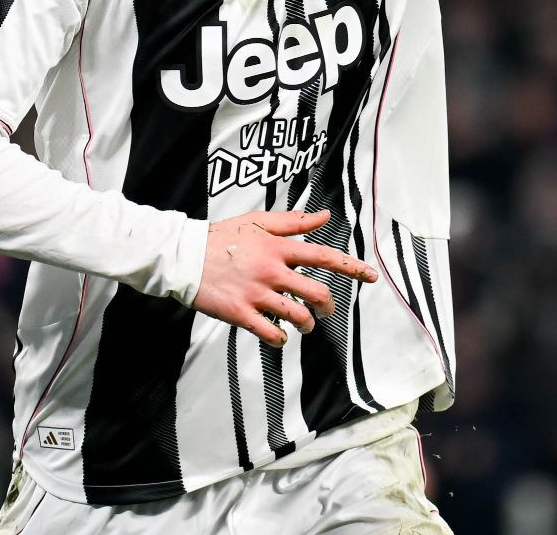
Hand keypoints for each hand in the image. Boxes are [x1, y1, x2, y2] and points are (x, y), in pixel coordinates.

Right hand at [191, 209, 378, 346]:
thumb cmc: (221, 237)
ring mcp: (257, 294)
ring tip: (303, 324)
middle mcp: (272, 271)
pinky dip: (281, 339)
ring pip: (298, 316)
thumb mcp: (258, 222)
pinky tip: (280, 336)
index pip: (324, 257)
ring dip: (307, 324)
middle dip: (328, 306)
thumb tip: (324, 216)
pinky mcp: (240, 314)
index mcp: (278, 248)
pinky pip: (271, 333)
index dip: (351, 267)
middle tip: (325, 310)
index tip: (372, 276)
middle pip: (316, 293)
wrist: (184, 256)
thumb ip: (293, 222)